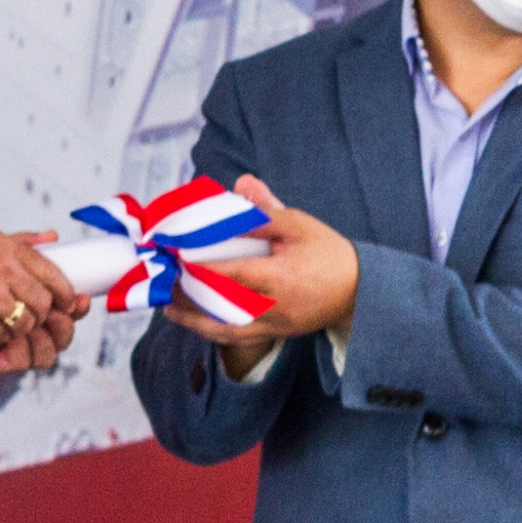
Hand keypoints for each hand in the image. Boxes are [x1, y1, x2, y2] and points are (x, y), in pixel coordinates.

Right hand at [0, 227, 89, 372]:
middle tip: (24, 320)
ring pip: (28, 324)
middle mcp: (4, 270)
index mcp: (4, 247)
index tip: (64, 304)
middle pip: (45, 304)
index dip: (63, 294)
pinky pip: (4, 339)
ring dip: (16, 330)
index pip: (54, 273)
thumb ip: (16, 241)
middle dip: (41, 318)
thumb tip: (52, 235)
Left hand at [163, 175, 358, 379]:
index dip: (199, 269)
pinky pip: (238, 338)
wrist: (361, 292)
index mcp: (280, 276)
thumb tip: (241, 184)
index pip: (231, 275)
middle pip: (220, 307)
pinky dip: (212, 331)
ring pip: (225, 330)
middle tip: (160, 282)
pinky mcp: (276, 334)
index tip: (173, 257)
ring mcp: (275, 325)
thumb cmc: (329, 253)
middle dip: (188, 296)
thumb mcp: (300, 225)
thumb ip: (266, 210)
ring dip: (194, 320)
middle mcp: (274, 306)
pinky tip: (193, 320)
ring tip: (167, 307)